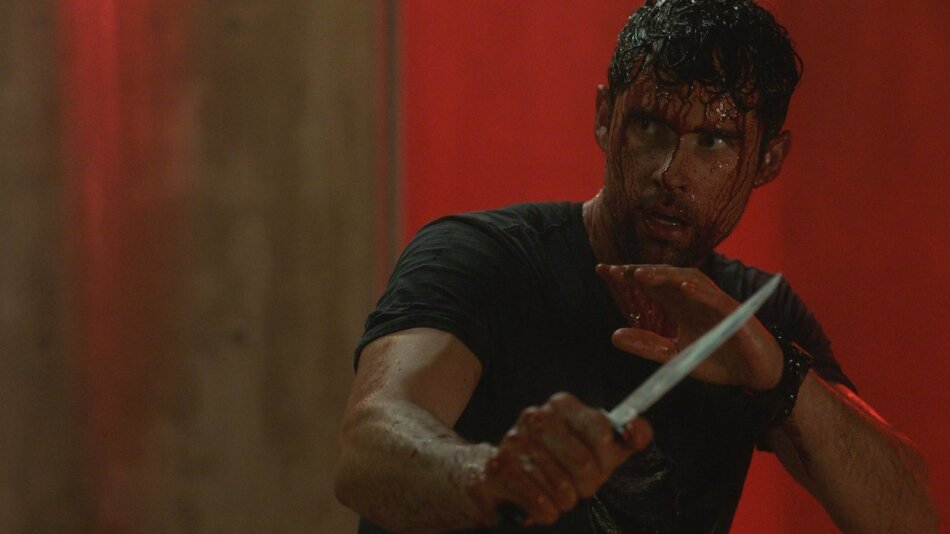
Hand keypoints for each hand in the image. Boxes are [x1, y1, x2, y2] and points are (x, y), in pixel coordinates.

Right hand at [467, 392, 652, 526]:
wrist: (506, 477)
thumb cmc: (562, 460)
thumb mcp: (602, 447)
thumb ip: (629, 436)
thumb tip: (635, 430)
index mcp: (562, 405)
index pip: (602, 433)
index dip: (607, 460)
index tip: (601, 467)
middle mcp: (535, 416)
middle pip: (584, 465)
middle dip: (588, 485)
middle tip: (579, 487)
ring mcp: (515, 441)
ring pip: (562, 489)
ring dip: (566, 501)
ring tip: (557, 494)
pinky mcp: (499, 469)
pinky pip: (540, 503)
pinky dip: (547, 512)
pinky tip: (542, 505)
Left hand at [597, 264, 782, 390]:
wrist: (754, 374)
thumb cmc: (717, 360)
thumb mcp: (674, 357)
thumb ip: (647, 346)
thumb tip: (613, 336)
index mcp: (679, 305)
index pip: (649, 284)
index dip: (627, 276)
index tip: (601, 270)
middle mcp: (694, 298)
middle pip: (664, 277)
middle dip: (639, 271)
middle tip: (614, 271)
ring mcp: (715, 303)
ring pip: (689, 281)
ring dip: (665, 275)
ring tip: (641, 274)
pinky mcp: (735, 314)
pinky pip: (717, 298)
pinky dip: (701, 291)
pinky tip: (684, 286)